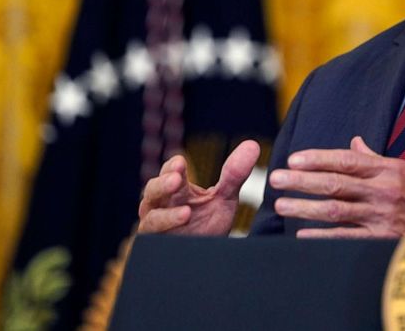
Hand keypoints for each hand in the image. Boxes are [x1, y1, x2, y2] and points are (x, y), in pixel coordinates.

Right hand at [138, 140, 259, 234]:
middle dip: (163, 184)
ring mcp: (156, 227)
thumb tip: (253, 145)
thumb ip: (234, 174)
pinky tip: (183, 227)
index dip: (173, 166)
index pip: (169, 172)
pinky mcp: (156, 246)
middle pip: (153, 190)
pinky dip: (167, 233)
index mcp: (175, 190)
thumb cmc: (208, 224)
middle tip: (176, 178)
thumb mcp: (224, 198)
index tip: (181, 162)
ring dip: (167, 215)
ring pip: (151, 217)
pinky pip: (154, 239)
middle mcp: (161, 205)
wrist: (207, 259)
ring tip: (186, 212)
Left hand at [269, 136, 404, 237]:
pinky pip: (345, 237)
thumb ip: (376, 159)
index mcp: (387, 171)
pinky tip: (302, 233)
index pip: (346, 161)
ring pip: (336, 210)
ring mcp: (381, 217)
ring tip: (282, 205)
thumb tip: (354, 143)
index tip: (294, 159)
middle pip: (335, 184)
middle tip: (276, 179)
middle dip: (302, 181)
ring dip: (305, 208)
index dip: (318, 159)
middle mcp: (383, 191)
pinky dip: (322, 236)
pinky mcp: (380, 240)